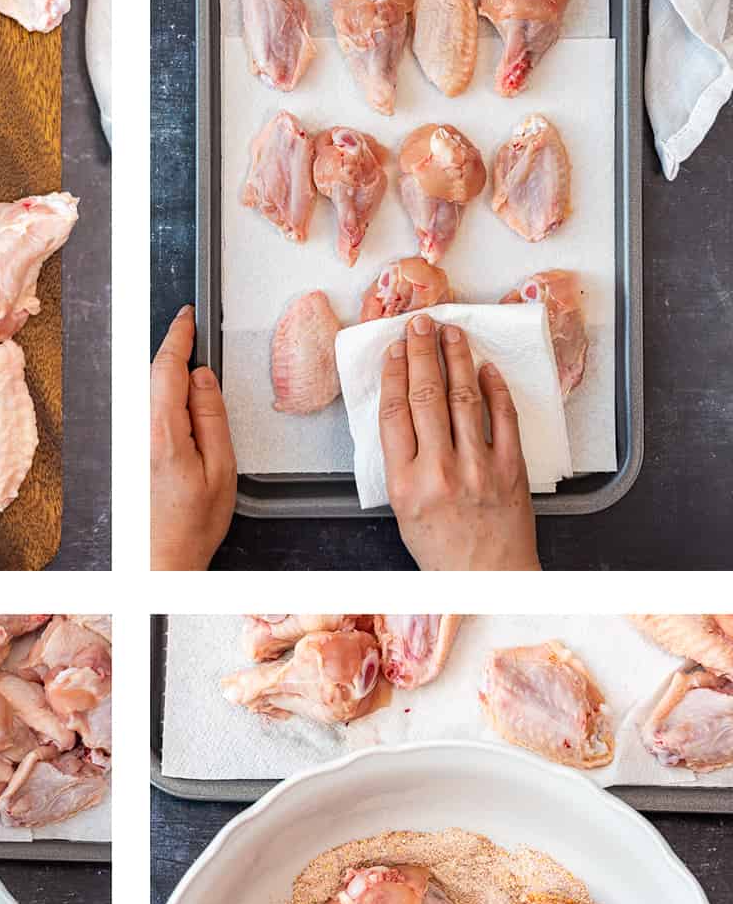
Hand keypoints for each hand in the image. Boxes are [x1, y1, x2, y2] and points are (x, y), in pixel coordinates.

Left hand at [150, 305, 235, 569]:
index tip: (187, 316)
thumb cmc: (193, 524)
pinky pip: (146, 415)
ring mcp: (128, 442)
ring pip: (150, 396)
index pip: (166, 367)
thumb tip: (203, 376)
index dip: (178, 335)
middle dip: (177, 359)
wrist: (159, 561)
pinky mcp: (127, 453)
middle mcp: (137, 433)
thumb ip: (211, 416)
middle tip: (198, 354)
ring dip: (171, 386)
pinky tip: (182, 426)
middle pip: (155, 377)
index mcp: (162, 432)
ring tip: (196, 408)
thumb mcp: (221, 469)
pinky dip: (164, 406)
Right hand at [380, 314, 539, 571]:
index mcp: (405, 483)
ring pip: (463, 398)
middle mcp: (439, 471)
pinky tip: (486, 368)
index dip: (393, 374)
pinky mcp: (510, 468)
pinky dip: (494, 389)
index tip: (394, 350)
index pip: (394, 413)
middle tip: (419, 324)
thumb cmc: (441, 549)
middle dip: (421, 353)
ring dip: (456, 359)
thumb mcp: (402, 508)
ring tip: (450, 334)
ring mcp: (478, 467)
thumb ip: (401, 461)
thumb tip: (402, 409)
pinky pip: (503, 417)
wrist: (486, 579)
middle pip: (425, 396)